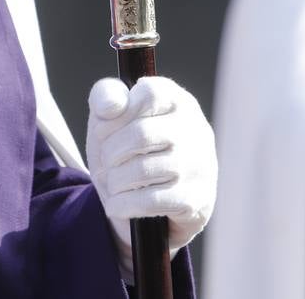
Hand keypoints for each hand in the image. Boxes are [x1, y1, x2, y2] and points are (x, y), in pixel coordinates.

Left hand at [85, 77, 216, 265]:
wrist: (154, 210)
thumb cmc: (129, 150)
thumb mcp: (111, 119)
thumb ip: (105, 97)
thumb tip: (112, 105)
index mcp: (177, 100)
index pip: (149, 94)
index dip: (117, 115)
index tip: (104, 131)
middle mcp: (196, 129)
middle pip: (141, 135)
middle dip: (111, 152)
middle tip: (105, 162)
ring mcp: (200, 165)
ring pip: (143, 170)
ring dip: (115, 181)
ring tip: (112, 183)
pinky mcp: (196, 199)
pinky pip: (150, 201)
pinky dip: (123, 205)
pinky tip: (116, 205)